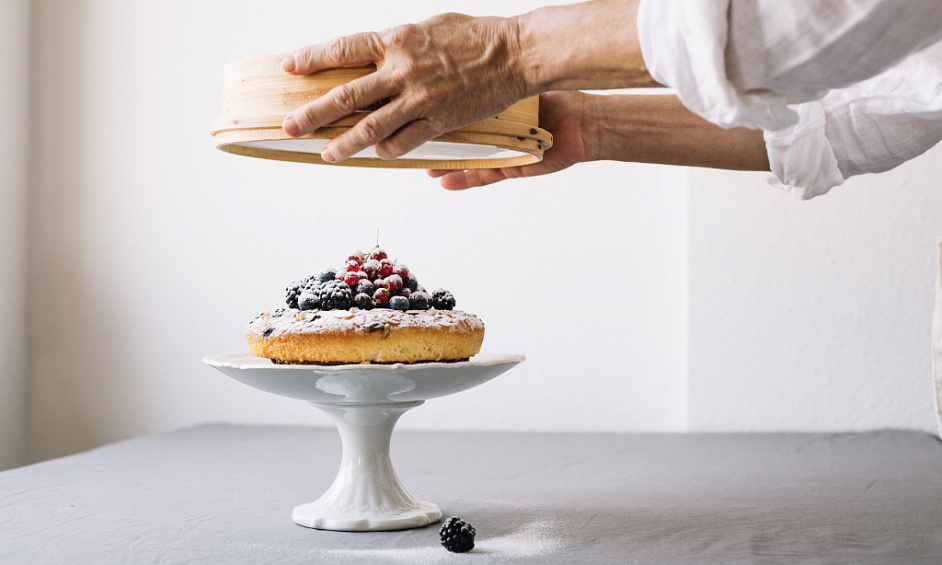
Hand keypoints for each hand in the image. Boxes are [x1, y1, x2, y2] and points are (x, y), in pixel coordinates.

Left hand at [282, 13, 527, 162]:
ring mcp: (418, 100)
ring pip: (369, 127)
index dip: (312, 59)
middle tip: (291, 125)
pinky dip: (386, 150)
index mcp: (396, 41)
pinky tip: (376, 153)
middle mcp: (401, 71)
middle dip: (313, 113)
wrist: (515, 54)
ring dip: (343, 143)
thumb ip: (399, 43)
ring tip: (326, 152)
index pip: (342, 50)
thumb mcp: (429, 27)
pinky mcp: (438, 121)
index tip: (291, 67)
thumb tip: (377, 53)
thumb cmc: (476, 36)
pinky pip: (403, 142)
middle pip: (345, 95)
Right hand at [427, 91, 593, 189]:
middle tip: (414, 143)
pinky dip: (464, 178)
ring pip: (466, 161)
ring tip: (424, 168)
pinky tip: (445, 180)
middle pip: (458, 139)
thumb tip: (467, 63)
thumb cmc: (556, 98)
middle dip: (436, 143)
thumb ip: (493, 80)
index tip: (416, 113)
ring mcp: (500, 150)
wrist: (582, 122)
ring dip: (445, 165)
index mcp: (493, 109)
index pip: (458, 111)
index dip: (437, 114)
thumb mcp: (517, 82)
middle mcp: (494, 131)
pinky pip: (483, 175)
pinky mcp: (510, 167)